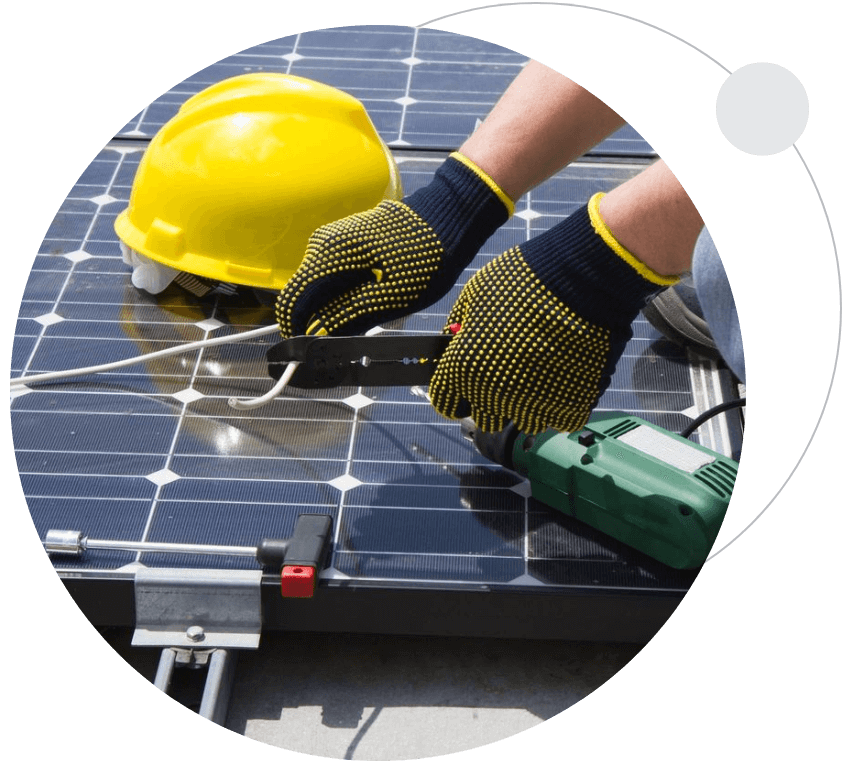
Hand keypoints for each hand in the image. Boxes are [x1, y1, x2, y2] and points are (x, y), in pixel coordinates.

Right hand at [275, 153, 511, 337]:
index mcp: (328, 255)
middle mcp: (322, 244)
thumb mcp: (392, 297)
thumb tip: (319, 338)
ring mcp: (334, 242)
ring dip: (336, 310)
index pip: (291, 302)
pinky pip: (335, 278)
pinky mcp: (347, 245)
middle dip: (320, 323)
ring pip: (320, 289)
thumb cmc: (427, 255)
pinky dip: (347, 295)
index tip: (310, 355)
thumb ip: (350, 317)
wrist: (449, 216)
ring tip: (372, 318)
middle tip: (352, 341)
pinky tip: (374, 300)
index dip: (295, 333)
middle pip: (304, 297)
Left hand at [429, 194, 678, 433]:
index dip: (453, 391)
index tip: (464, 381)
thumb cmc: (523, 282)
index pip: (445, 402)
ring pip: (525, 422)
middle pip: (485, 418)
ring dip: (528, 403)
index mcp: (463, 369)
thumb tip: (454, 339)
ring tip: (540, 371)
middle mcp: (494, 394)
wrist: (580, 281)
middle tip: (507, 372)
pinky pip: (560, 420)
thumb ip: (460, 323)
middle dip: (491, 400)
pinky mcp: (570, 407)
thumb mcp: (476, 294)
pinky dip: (562, 405)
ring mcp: (534, 404)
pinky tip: (564, 377)